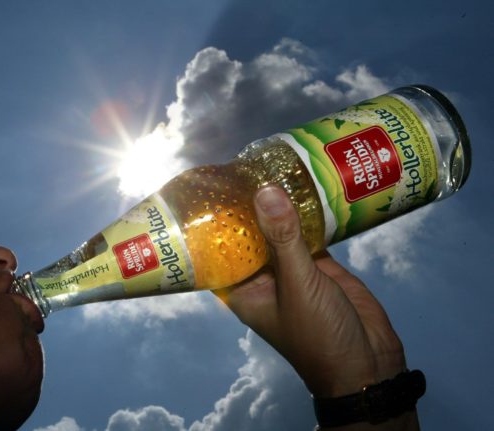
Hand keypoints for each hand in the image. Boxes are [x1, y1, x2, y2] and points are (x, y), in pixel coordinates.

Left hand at [215, 186, 406, 397]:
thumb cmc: (319, 334)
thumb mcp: (298, 284)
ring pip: (278, 231)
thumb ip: (283, 238)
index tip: (209, 188)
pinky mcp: (318, 264)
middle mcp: (263, 277)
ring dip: (276, 207)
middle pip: (249, 236)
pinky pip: (307, 233)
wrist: (367, 362)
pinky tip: (305, 185)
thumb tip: (264, 191)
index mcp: (244, 289)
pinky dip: (306, 214)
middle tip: (241, 167)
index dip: (211, 224)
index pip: (218, 252)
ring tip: (269, 166)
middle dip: (246, 207)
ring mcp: (292, 268)